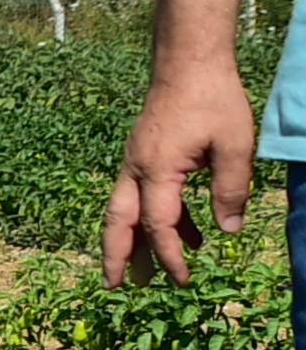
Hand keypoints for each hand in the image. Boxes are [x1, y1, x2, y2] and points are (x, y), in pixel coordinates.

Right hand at [101, 66, 252, 286]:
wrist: (188, 63)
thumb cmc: (213, 101)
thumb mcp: (233, 146)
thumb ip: (231, 190)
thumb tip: (229, 232)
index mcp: (157, 170)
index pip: (158, 225)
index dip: (169, 256)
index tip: (183, 280)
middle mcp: (136, 168)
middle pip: (118, 221)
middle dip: (115, 256)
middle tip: (116, 287)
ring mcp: (135, 160)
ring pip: (123, 209)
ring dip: (132, 241)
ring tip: (145, 271)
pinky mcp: (142, 153)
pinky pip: (139, 194)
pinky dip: (155, 218)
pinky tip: (188, 231)